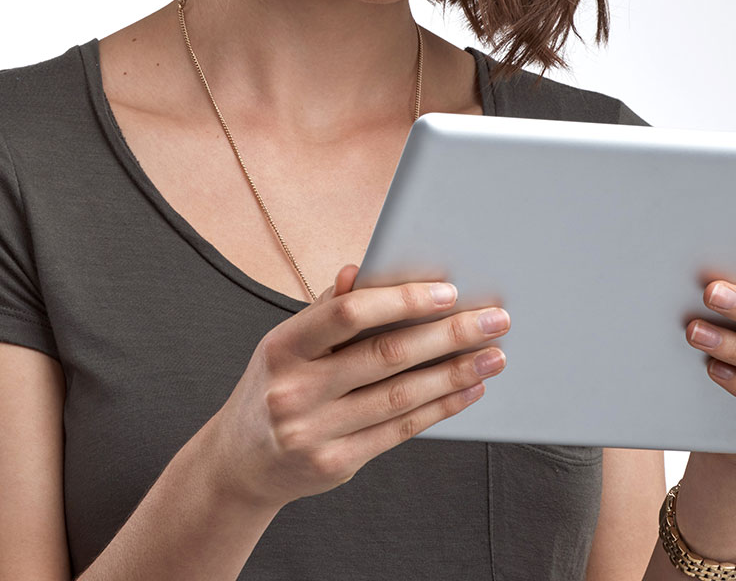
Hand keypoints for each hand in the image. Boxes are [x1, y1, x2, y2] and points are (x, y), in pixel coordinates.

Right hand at [200, 263, 508, 509]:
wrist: (241, 463)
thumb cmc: (274, 388)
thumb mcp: (285, 345)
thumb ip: (325, 311)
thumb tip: (360, 271)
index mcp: (281, 347)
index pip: (347, 314)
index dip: (401, 300)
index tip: (448, 292)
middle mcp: (294, 389)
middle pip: (386, 355)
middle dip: (449, 334)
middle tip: (493, 320)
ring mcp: (313, 431)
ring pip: (401, 396)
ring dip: (455, 373)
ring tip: (493, 354)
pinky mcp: (335, 463)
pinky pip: (400, 431)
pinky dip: (440, 407)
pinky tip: (467, 389)